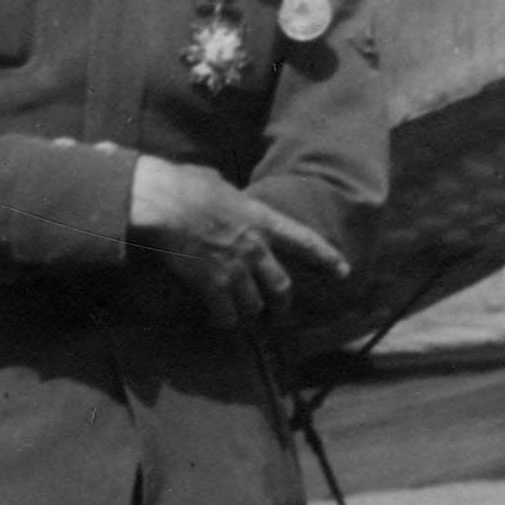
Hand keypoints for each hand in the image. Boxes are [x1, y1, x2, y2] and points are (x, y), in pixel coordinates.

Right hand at [127, 155, 349, 326]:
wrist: (162, 202)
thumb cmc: (185, 184)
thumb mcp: (218, 183)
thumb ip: (230, 196)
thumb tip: (223, 190)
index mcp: (261, 220)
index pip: (304, 241)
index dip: (326, 258)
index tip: (342, 272)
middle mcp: (254, 248)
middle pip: (281, 287)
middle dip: (282, 305)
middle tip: (279, 315)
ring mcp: (235, 269)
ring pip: (254, 305)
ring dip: (249, 314)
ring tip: (242, 318)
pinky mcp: (212, 285)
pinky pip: (225, 314)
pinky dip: (223, 320)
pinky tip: (217, 321)